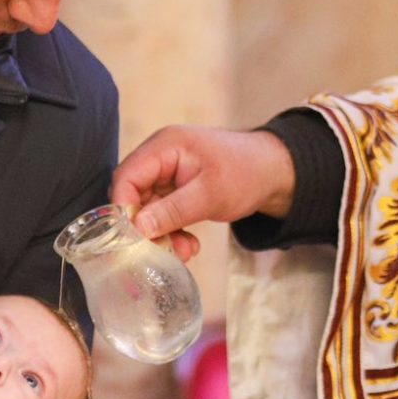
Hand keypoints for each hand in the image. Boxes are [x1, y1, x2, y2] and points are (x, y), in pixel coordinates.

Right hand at [109, 125, 297, 261]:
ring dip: (161, 234)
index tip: (132, 238)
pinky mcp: (175, 190)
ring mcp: (167, 174)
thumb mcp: (210, 195)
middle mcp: (160, 157)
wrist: (273, 173)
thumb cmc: (246, 173)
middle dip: (146, 227)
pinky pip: (162, 214)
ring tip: (185, 251)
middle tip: (162, 251)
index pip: (127, 176)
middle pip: (134, 195)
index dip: (124, 208)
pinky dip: (172, 231)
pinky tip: (189, 245)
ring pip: (147, 209)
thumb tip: (138, 227)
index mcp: (165, 146)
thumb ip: (173, 211)